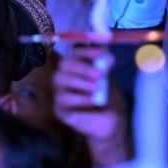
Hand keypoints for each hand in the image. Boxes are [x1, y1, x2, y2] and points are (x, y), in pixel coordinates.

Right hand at [53, 45, 129, 165]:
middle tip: (100, 74)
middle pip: (65, 64)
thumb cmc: (106, 92)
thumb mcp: (108, 75)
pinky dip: (79, 99)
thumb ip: (106, 63)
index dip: (87, 50)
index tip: (102, 53)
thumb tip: (107, 56)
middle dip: (83, 67)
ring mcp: (59, 90)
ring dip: (81, 82)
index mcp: (76, 62)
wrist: (108, 117)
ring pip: (60, 79)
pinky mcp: (59, 107)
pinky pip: (62, 99)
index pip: (74, 50)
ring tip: (96, 88)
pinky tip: (92, 100)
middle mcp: (64, 73)